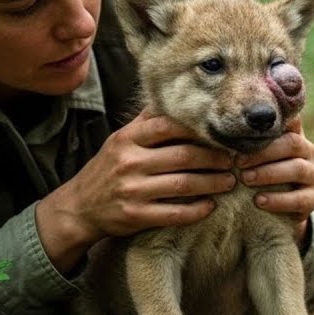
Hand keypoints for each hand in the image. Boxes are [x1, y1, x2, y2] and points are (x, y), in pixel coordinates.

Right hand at [37, 110, 236, 271]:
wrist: (78, 207)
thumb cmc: (107, 169)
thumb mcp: (120, 140)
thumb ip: (146, 122)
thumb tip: (173, 99)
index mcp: (128, 139)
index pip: (170, 126)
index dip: (200, 130)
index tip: (221, 133)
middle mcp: (130, 162)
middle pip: (184, 156)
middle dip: (215, 158)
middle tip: (235, 160)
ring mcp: (133, 190)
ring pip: (184, 184)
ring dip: (213, 183)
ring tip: (230, 181)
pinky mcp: (137, 215)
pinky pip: (175, 213)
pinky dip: (198, 210)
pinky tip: (211, 205)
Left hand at [236, 116, 313, 244]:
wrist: (274, 211)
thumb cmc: (255, 175)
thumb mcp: (250, 156)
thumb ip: (243, 140)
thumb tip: (216, 121)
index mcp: (293, 135)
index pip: (289, 120)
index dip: (270, 124)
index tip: (243, 131)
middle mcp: (307, 151)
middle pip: (292, 143)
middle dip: (263, 152)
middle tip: (238, 162)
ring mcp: (313, 174)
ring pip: (298, 168)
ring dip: (270, 173)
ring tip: (246, 179)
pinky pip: (301, 198)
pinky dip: (279, 200)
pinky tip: (259, 201)